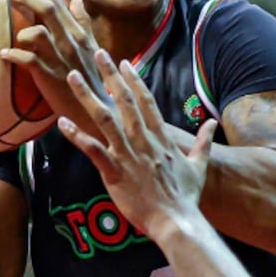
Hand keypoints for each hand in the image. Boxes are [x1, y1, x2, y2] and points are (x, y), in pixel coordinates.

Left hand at [2, 0, 105, 130]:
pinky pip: (27, 59)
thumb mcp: (93, 50)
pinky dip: (13, 55)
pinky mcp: (50, 77)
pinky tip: (5, 54)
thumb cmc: (92, 80)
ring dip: (22, 31)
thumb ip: (84, 24)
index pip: (60, 4)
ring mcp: (60, 60)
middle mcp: (71, 44)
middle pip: (47, 11)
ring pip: (37, 32)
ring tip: (15, 36)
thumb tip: (78, 0)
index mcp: (80, 36)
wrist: (96, 111)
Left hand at [58, 49, 216, 239]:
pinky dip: (77, 136)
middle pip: (125, 102)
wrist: (177, 221)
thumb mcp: (199, 166)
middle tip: (98, 55)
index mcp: (161, 138)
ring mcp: (128, 156)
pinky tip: (62, 122)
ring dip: (88, 96)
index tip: (123, 62)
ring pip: (105, 119)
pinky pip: (93, 150)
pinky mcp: (115, 172)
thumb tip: (213, 124)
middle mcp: (143, 141)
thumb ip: (203, 142)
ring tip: (73, 77)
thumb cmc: (187, 196)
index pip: (146, 102)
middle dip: (110, 76)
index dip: (134, 80)